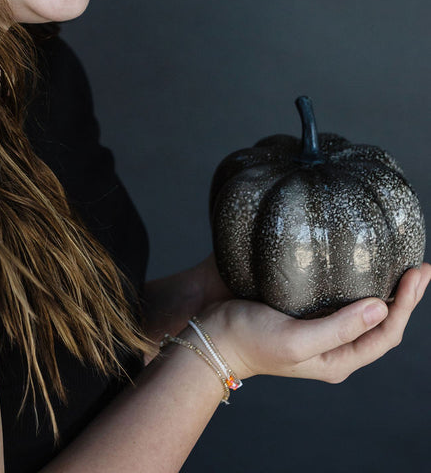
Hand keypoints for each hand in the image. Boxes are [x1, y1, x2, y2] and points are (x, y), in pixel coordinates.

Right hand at [197, 261, 430, 383]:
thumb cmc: (249, 340)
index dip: (407, 306)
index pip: (386, 334)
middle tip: (420, 266)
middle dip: (405, 296)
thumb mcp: (296, 341)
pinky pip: (340, 294)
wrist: (209, 330)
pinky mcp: (303, 305)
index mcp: (337, 359)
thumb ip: (338, 328)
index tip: (417, 274)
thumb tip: (379, 308)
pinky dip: (357, 278)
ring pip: (364, 307)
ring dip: (385, 287)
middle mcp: (333, 342)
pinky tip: (360, 261)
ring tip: (400, 263)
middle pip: (382, 321)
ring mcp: (319, 324)